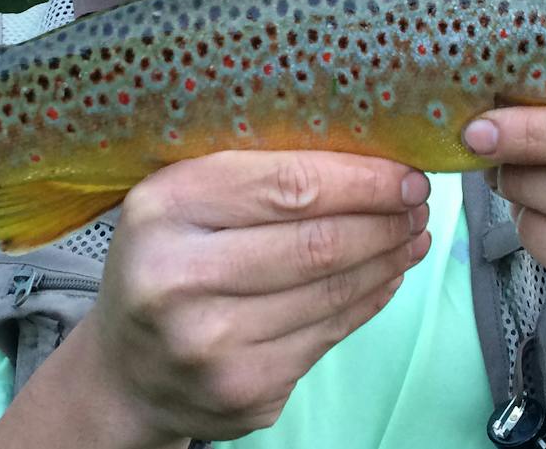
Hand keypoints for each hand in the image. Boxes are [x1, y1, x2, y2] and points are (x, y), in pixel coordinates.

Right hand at [80, 150, 431, 444]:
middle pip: (317, 242)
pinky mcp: (245, 392)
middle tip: (418, 201)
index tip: (404, 171)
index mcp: (164, 209)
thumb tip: (362, 153)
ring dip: (387, 258)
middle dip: (384, 218)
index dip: (360, 179)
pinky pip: (329, 336)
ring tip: (412, 233)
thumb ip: (251, 173)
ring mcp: (212, 345)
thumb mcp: (180, 200)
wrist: (127, 372)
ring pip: (331, 292)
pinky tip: (385, 276)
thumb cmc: (166, 262)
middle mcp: (179, 279)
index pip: (287, 185)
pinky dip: (368, 300)